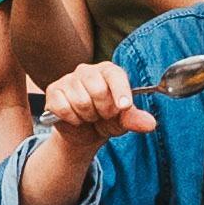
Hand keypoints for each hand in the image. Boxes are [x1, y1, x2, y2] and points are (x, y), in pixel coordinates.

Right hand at [37, 58, 154, 146]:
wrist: (84, 133)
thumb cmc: (106, 120)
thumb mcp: (123, 121)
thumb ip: (135, 119)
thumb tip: (150, 124)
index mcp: (108, 71)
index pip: (115, 75)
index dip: (121, 91)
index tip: (124, 107)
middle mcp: (87, 71)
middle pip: (97, 90)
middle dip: (103, 110)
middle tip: (103, 115)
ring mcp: (68, 80)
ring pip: (80, 101)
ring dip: (87, 116)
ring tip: (89, 116)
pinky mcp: (53, 91)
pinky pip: (63, 107)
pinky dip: (71, 118)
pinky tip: (74, 117)